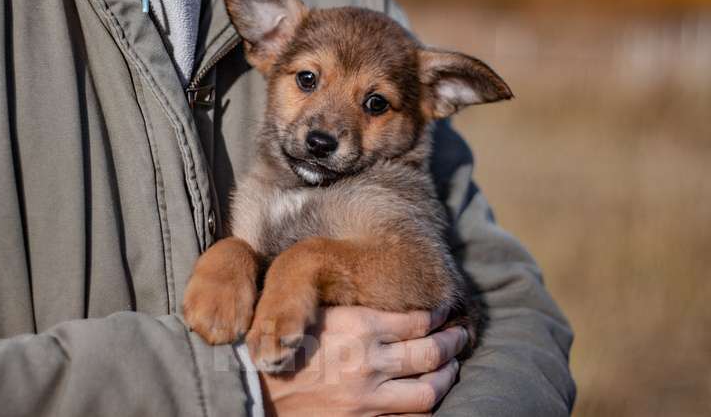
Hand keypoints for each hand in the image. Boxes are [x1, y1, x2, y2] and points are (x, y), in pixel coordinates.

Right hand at [260, 306, 467, 416]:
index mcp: (358, 327)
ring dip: (447, 377)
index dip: (437, 315)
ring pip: (429, 390)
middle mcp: (370, 362)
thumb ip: (350, 310)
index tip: (444, 311)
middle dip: (453, 343)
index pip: (417, 321)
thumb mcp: (312, 314)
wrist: (249, 389)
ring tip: (452, 368)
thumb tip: (381, 303)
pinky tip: (429, 398)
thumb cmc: (278, 345)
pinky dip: (426, 409)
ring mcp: (369, 399)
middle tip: (461, 336)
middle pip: (431, 353)